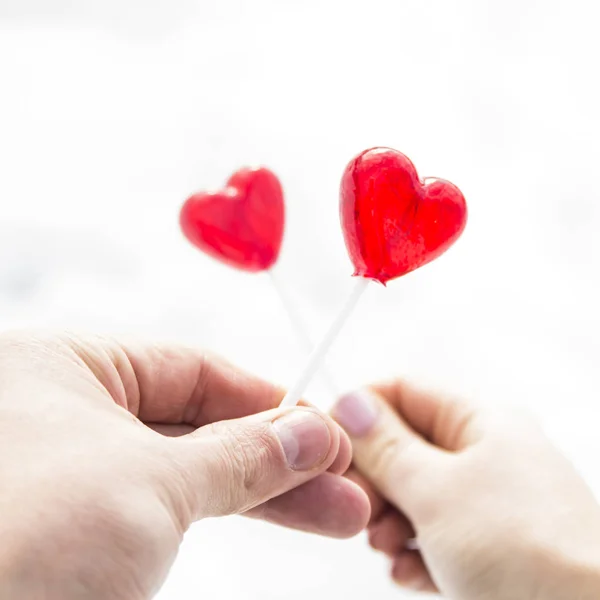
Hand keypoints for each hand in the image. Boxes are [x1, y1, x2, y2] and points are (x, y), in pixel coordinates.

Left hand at [0, 332, 369, 599]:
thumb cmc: (21, 548)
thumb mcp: (154, 484)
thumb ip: (242, 453)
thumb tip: (312, 434)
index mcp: (61, 367)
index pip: (192, 369)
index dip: (267, 400)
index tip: (325, 431)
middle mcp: (62, 411)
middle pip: (199, 422)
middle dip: (276, 457)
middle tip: (343, 483)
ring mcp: (69, 470)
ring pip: (188, 469)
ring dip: (262, 490)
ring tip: (335, 513)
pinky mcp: (77, 525)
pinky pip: (167, 505)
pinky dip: (223, 510)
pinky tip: (272, 511)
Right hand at [333, 382, 599, 598]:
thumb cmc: (530, 553)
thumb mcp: (437, 493)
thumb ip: (386, 447)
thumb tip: (350, 404)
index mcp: (479, 420)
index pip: (403, 390)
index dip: (361, 411)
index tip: (332, 446)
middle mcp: (485, 451)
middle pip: (404, 444)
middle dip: (374, 478)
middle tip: (359, 508)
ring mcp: (487, 497)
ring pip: (415, 491)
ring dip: (390, 520)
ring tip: (389, 547)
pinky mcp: (490, 540)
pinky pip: (435, 531)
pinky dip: (414, 549)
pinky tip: (410, 570)